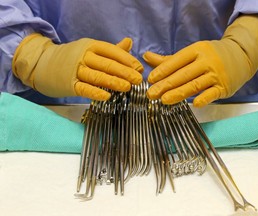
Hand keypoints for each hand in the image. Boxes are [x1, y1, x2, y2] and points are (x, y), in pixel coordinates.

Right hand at [12, 34, 143, 100]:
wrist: (42, 64)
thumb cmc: (72, 58)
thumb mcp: (91, 49)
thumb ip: (112, 49)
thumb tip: (129, 42)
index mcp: (91, 46)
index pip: (112, 51)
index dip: (127, 60)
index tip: (139, 68)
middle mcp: (84, 56)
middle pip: (106, 64)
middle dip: (124, 72)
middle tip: (138, 80)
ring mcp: (75, 70)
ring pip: (97, 76)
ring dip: (113, 82)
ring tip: (127, 87)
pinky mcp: (68, 84)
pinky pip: (84, 89)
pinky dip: (95, 93)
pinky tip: (107, 96)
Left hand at [144, 14, 257, 106]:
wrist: (242, 55)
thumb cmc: (212, 55)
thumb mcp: (192, 53)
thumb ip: (169, 59)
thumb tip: (146, 57)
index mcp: (196, 50)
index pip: (177, 60)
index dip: (163, 70)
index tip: (151, 79)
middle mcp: (206, 61)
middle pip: (183, 74)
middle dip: (166, 85)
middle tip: (151, 94)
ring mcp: (216, 74)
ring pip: (195, 85)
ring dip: (179, 93)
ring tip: (164, 100)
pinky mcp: (224, 87)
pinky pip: (212, 93)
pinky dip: (204, 98)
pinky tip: (193, 104)